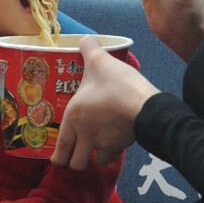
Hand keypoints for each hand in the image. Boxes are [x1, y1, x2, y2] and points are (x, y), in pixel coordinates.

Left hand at [52, 35, 154, 169]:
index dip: (58, 158)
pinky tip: (115, 143)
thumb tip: (85, 38)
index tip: (58, 159)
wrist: (145, 104)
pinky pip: (114, 156)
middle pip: (77, 163)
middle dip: (77, 160)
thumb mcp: (100, 61)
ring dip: (95, 158)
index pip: (61, 150)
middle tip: (79, 151)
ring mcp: (105, 144)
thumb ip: (89, 48)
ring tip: (97, 148)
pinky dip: (113, 153)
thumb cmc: (116, 84)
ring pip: (97, 162)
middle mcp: (85, 136)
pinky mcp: (124, 146)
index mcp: (73, 119)